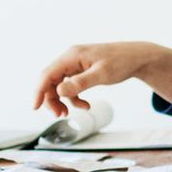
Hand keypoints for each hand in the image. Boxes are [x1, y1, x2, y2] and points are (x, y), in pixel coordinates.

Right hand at [32, 41, 171, 116]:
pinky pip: (70, 86)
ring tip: (69, 114)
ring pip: (59, 85)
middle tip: (59, 115)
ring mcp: (75, 65)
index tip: (35, 107)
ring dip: (62, 101)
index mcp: (72, 56)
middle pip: (51, 81)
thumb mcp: (102, 74)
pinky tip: (85, 106)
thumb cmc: (121, 62)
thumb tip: (60, 91)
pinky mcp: (81, 71)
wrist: (136, 57)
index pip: (48, 74)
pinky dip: (74, 98)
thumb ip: (81, 83)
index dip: (39, 91)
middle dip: (51, 99)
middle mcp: (70, 59)